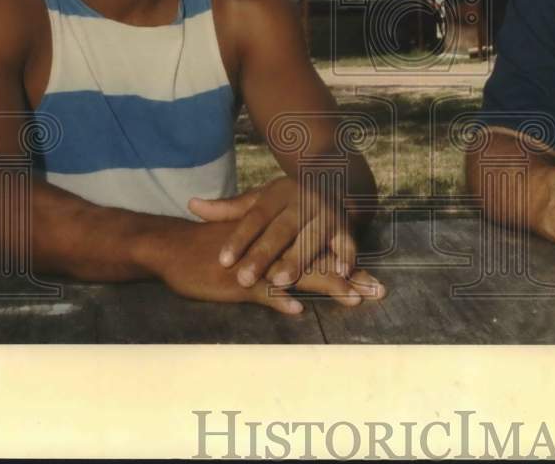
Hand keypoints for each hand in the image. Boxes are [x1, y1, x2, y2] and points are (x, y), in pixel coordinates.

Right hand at [140, 218, 382, 310]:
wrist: (175, 247)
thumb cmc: (212, 249)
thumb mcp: (249, 250)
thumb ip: (274, 261)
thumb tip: (298, 282)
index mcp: (280, 245)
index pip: (320, 257)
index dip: (348, 269)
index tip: (374, 282)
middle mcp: (276, 253)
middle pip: (320, 266)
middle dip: (351, 280)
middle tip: (378, 292)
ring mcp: (259, 267)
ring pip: (300, 277)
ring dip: (328, 287)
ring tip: (353, 298)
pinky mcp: (239, 281)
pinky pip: (263, 291)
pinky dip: (279, 299)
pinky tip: (297, 309)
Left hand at [187, 175, 355, 289]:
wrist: (333, 177)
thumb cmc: (288, 198)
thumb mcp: (260, 198)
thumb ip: (228, 208)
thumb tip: (192, 205)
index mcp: (278, 194)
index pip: (255, 217)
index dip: (239, 238)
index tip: (223, 261)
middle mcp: (303, 201)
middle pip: (280, 229)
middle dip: (263, 254)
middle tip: (244, 279)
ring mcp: (326, 212)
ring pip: (311, 237)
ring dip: (298, 259)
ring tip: (281, 280)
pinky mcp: (346, 225)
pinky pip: (346, 242)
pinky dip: (345, 257)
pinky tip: (339, 274)